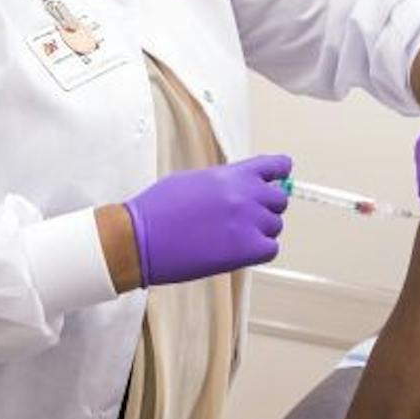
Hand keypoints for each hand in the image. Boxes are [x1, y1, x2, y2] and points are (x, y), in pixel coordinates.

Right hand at [121, 155, 290, 286]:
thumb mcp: (191, 181)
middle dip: (266, 208)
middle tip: (246, 219)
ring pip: (275, 226)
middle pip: (278, 200)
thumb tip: (238, 189)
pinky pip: (270, 249)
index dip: (278, 173)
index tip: (279, 178)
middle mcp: (244, 194)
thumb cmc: (156, 211)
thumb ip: (222, 182)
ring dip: (260, 232)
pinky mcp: (246, 249)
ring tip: (233, 238)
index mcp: (231, 175)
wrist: (140, 238)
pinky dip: (259, 251)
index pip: (274, 166)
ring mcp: (247, 222)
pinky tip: (238, 252)